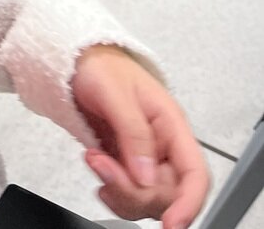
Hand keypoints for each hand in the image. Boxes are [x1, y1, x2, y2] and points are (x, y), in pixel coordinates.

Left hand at [72, 45, 208, 227]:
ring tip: (94, 158)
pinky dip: (110, 188)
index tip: (170, 223)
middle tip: (102, 164)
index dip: (188, 204)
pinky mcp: (125, 164)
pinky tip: (96, 165)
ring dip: (119, 190)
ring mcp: (144, 158)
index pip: (195, 174)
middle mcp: (163, 146)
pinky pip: (126, 192)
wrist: (77, 60)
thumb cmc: (101, 66)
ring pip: (145, 199)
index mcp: (171, 125)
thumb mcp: (115, 92)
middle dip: (134, 190)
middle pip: (167, 194)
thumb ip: (133, 132)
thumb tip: (146, 176)